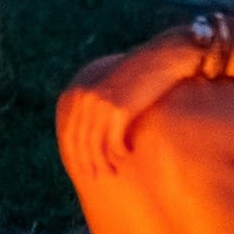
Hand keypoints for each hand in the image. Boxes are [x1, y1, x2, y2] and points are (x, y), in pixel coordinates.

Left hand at [54, 37, 197, 181]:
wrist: (164, 57)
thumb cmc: (140, 74)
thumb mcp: (111, 86)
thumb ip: (96, 105)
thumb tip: (91, 133)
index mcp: (79, 93)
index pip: (69, 133)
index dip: (74, 155)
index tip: (82, 169)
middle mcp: (85, 99)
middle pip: (80, 142)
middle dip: (87, 163)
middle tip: (98, 176)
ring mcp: (101, 104)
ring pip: (95, 146)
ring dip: (103, 163)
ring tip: (114, 171)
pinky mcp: (120, 110)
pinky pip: (113, 143)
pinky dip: (119, 153)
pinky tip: (127, 154)